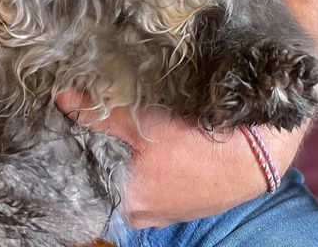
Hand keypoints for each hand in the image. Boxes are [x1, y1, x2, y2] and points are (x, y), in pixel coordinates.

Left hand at [56, 90, 301, 228]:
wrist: (254, 157)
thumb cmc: (197, 146)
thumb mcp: (143, 125)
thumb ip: (99, 115)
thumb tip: (63, 100)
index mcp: (125, 203)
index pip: (84, 181)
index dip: (73, 153)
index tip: (65, 128)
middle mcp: (140, 216)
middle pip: (105, 179)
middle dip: (98, 150)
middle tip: (89, 117)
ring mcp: (162, 211)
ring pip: (129, 179)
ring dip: (125, 154)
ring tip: (118, 122)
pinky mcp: (180, 201)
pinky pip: (152, 180)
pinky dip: (147, 161)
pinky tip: (149, 140)